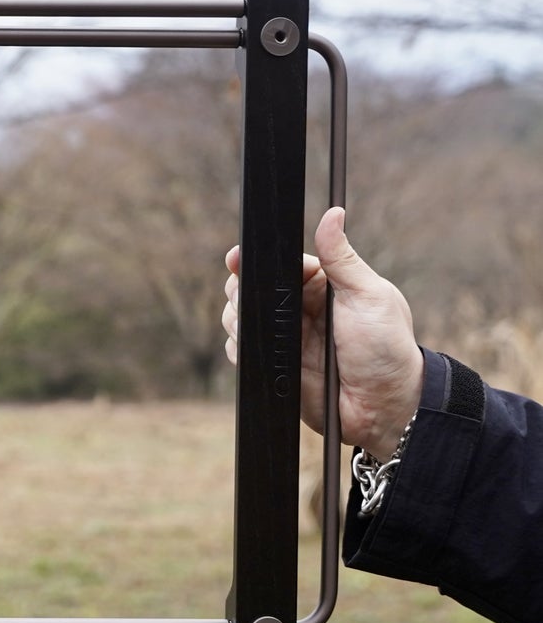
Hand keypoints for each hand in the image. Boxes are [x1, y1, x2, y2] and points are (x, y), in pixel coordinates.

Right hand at [223, 206, 423, 460]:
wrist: (381, 408)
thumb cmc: (386, 350)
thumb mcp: (369, 296)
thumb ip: (342, 258)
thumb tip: (333, 214)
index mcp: (321, 286)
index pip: (277, 264)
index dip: (254, 261)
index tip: (237, 260)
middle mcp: (299, 309)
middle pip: (250, 289)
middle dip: (240, 292)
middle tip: (248, 302)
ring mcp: (285, 337)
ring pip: (239, 318)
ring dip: (237, 321)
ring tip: (255, 330)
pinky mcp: (274, 364)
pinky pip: (242, 352)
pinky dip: (239, 349)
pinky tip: (254, 351)